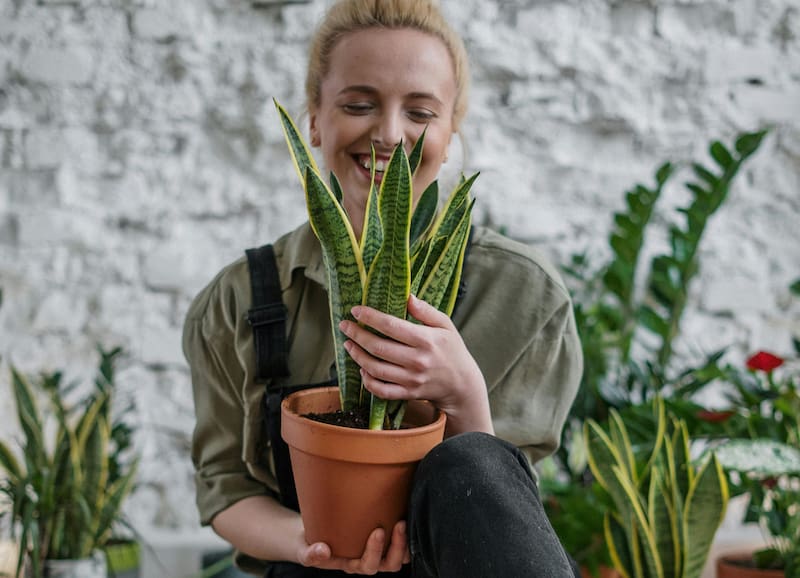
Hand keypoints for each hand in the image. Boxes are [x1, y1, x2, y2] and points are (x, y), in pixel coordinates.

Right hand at [297, 521, 409, 573]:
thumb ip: (310, 554)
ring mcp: (376, 551)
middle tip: (399, 524)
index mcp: (351, 565)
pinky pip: (399, 542)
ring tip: (405, 521)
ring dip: (405, 542)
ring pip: (399, 556)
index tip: (378, 530)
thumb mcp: (303, 551)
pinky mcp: (381, 538)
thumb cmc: (309, 545)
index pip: (368, 565)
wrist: (310, 537)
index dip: (376, 551)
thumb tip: (322, 551)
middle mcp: (367, 560)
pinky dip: (405, 533)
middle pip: (390, 564)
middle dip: (398, 547)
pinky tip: (405, 512)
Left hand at [339, 294, 493, 434]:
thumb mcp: (445, 325)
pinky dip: (368, 380)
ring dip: (357, 356)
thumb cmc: (452, 349)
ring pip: (375, 369)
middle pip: (378, 347)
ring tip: (348, 344)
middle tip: (345, 325)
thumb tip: (407, 297)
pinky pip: (381, 390)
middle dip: (357, 335)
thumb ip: (426, 311)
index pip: (392, 326)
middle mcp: (417, 360)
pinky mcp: (408, 393)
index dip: (370, 317)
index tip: (356, 310)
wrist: (462, 384)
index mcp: (426, 340)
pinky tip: (362, 368)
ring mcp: (411, 379)